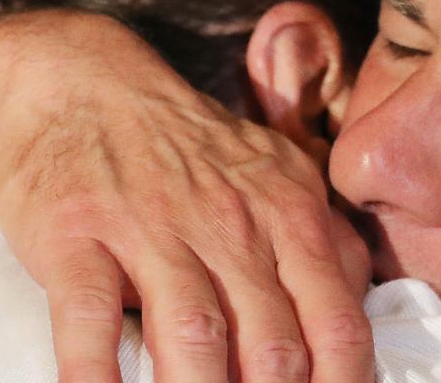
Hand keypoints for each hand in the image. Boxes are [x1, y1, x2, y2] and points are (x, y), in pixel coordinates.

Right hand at [0, 12, 372, 382]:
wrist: (79, 86)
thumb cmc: (187, 148)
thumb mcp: (277, 174)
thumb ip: (325, 241)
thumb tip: (363, 311)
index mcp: (289, 213)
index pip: (338, 321)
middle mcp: (231, 223)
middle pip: (272, 345)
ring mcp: (153, 229)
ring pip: (195, 338)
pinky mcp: (77, 237)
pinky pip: (92, 322)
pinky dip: (97, 379)